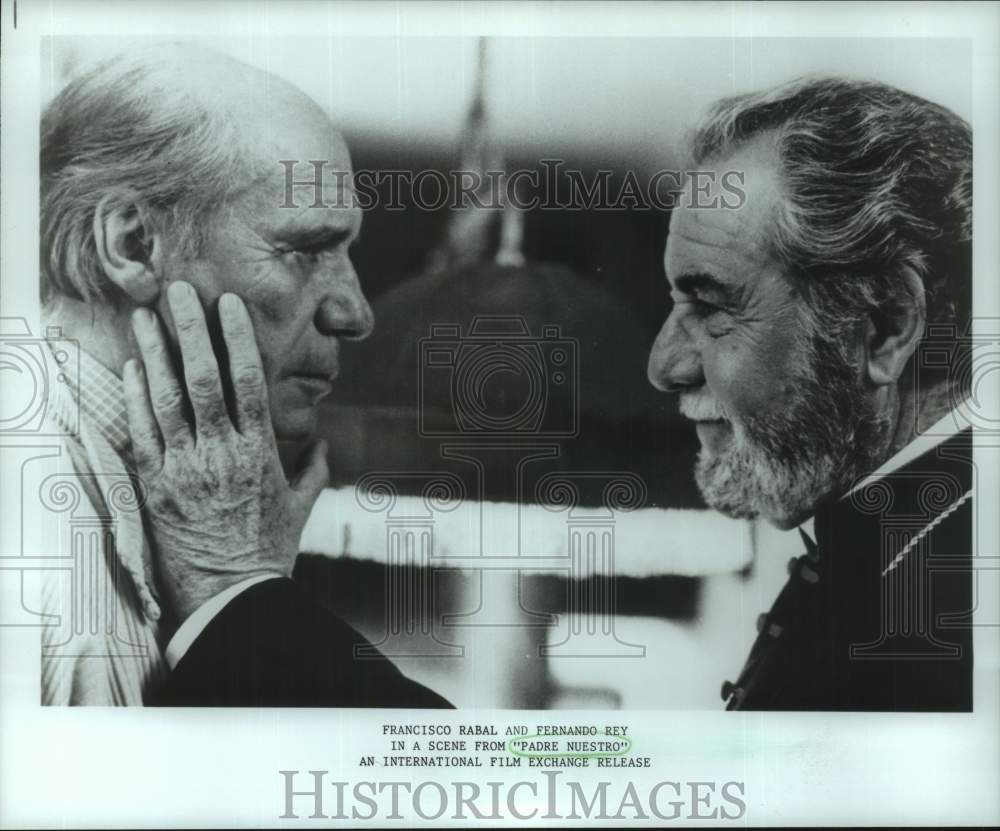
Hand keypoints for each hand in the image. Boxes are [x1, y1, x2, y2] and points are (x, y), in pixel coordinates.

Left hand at [123, 281, 327, 622]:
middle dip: (190, 330)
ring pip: (167, 399)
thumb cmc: (269, 551)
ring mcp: (184, 468)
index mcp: (259, 451)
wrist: (230, 595)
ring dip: (156, 353)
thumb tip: (326, 445)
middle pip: (204, 379)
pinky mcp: (155, 486)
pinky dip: (136, 396)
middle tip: (179, 291)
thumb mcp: (301, 508)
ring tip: (147, 316)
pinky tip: (133, 365)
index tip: (227, 304)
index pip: (248, 381)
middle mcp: (221, 452)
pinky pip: (142, 433)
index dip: (237, 338)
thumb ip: (314, 471)